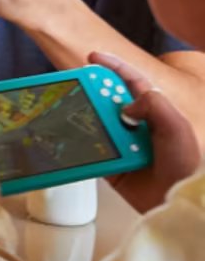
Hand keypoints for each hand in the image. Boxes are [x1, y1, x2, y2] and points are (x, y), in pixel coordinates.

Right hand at [88, 52, 200, 213]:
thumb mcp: (176, 127)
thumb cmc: (188, 167)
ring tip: (72, 115)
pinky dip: (83, 147)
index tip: (93, 58)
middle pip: (109, 101)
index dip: (112, 67)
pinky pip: (93, 153)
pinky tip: (75, 142)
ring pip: (98, 125)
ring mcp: (124, 146)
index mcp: (156, 112)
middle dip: (92, 92)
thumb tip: (125, 104)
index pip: (131, 82)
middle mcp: (138, 126)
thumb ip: (153, 105)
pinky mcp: (113, 167)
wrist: (178, 202)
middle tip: (77, 88)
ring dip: (86, 120)